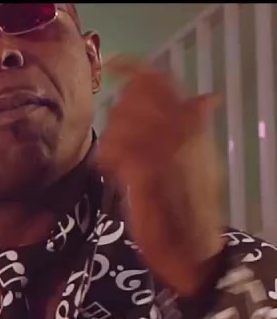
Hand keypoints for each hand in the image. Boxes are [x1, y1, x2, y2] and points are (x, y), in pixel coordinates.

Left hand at [98, 57, 224, 297]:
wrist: (191, 255)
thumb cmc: (183, 212)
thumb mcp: (188, 168)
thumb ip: (190, 133)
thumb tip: (207, 98)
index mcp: (196, 134)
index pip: (169, 89)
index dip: (140, 72)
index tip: (115, 63)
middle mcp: (186, 141)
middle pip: (143, 102)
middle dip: (119, 114)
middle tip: (114, 139)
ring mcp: (169, 159)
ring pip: (129, 126)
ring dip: (113, 139)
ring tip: (113, 161)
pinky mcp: (150, 181)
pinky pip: (125, 154)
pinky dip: (111, 157)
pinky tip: (110, 170)